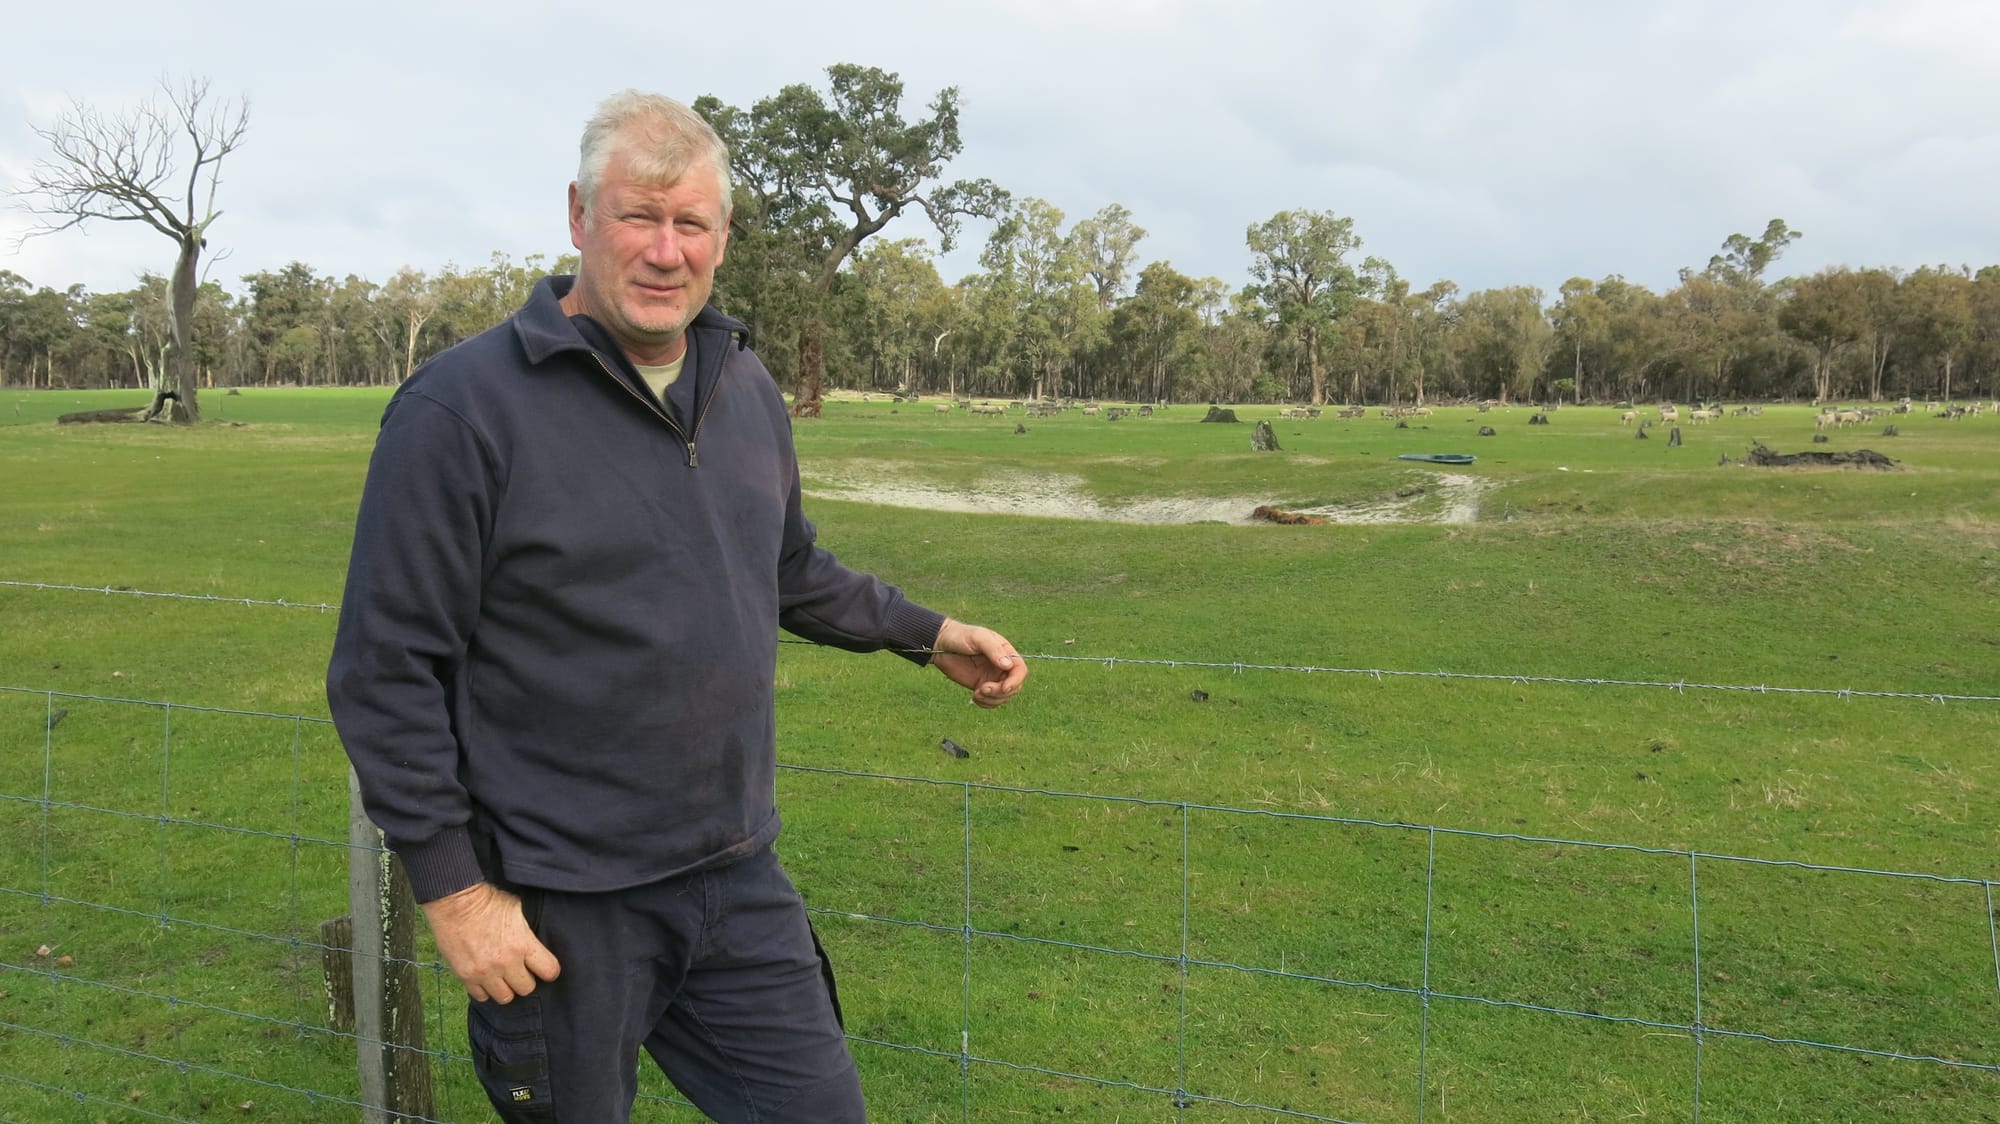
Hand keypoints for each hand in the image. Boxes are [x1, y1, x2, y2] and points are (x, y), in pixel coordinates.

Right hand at [421, 882, 560, 1003]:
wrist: (455, 902)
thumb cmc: (487, 900)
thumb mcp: (517, 909)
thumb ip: (527, 931)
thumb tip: (535, 941)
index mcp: (523, 944)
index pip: (549, 971)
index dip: (549, 970)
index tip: (544, 967)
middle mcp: (505, 963)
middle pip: (527, 989)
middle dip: (526, 980)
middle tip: (520, 970)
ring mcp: (484, 972)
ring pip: (505, 997)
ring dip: (506, 988)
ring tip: (503, 977)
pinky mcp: (465, 976)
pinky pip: (480, 996)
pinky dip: (484, 990)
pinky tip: (485, 978)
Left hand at [929, 619, 1027, 708]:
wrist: (940, 644)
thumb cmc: (960, 636)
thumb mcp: (978, 638)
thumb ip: (994, 650)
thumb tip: (1008, 666)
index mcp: (1006, 652)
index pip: (1020, 670)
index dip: (1015, 681)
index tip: (1003, 687)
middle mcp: (1002, 666)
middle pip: (1015, 686)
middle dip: (1001, 692)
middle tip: (983, 689)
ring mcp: (992, 678)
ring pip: (1004, 697)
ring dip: (992, 700)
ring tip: (977, 693)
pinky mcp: (981, 687)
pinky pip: (991, 701)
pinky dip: (986, 704)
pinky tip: (975, 697)